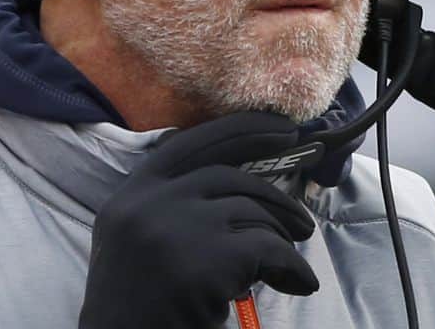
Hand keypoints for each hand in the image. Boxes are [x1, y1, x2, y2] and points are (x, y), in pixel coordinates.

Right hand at [79, 112, 318, 327]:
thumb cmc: (137, 305)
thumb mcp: (135, 237)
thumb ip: (171, 202)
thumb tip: (237, 180)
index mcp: (132, 193)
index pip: (192, 143)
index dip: (242, 130)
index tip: (281, 128)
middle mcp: (150, 201)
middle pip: (228, 176)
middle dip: (275, 192)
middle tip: (303, 216)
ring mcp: (177, 226)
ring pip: (251, 212)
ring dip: (281, 235)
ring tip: (292, 258)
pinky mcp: (206, 260)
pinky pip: (268, 249)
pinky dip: (292, 266)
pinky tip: (300, 282)